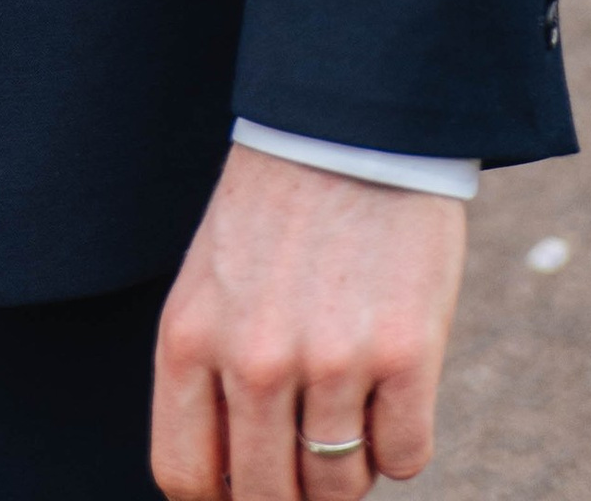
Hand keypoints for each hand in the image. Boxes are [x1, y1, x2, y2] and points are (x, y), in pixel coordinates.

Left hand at [153, 147, 466, 500]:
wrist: (346, 127)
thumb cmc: (274, 215)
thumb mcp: (210, 286)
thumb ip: (207, 375)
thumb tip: (230, 484)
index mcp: (188, 339)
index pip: (185, 476)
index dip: (222, 499)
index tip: (247, 488)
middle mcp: (253, 359)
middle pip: (269, 497)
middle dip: (293, 494)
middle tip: (312, 458)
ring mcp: (330, 360)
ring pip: (340, 487)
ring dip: (350, 467)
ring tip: (352, 405)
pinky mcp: (405, 354)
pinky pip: (404, 458)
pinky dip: (401, 442)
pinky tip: (392, 388)